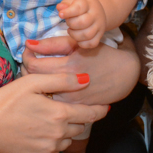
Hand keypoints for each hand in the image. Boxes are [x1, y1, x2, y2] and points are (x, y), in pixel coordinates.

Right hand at [0, 71, 107, 152]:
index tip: (106, 107)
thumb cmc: (6, 102)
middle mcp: (60, 134)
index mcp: (60, 113)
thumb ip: (62, 80)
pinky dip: (54, 141)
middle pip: (80, 126)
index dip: (100, 109)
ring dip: (66, 130)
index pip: (90, 113)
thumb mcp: (32, 82)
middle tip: (68, 109)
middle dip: (80, 117)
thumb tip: (86, 80)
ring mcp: (51, 148)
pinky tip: (41, 131)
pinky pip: (57, 149)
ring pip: (69, 139)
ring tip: (51, 119)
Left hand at [22, 36, 139, 105]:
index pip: (33, 65)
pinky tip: (49, 87)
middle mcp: (68, 87)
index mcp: (68, 67)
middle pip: (34, 82)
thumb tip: (29, 44)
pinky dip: (47, 94)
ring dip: (36, 84)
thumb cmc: (103, 54)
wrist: (126, 73)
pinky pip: (53, 103)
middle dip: (27, 69)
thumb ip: (52, 44)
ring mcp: (72, 101)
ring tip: (39, 74)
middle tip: (30, 61)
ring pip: (42, 94)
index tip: (28, 51)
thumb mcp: (79, 44)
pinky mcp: (76, 108)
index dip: (26, 57)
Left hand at [57, 0, 106, 48]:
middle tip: (68, 22)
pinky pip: (91, 43)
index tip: (61, 14)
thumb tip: (60, 8)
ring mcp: (99, 26)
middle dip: (71, 24)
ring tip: (71, 30)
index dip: (68, 12)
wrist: (98, 10)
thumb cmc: (82, 4)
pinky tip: (77, 38)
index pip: (79, 8)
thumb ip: (66, 3)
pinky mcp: (99, 35)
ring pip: (87, 35)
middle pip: (83, 22)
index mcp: (88, 4)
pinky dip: (82, 43)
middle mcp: (95, 15)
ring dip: (75, 35)